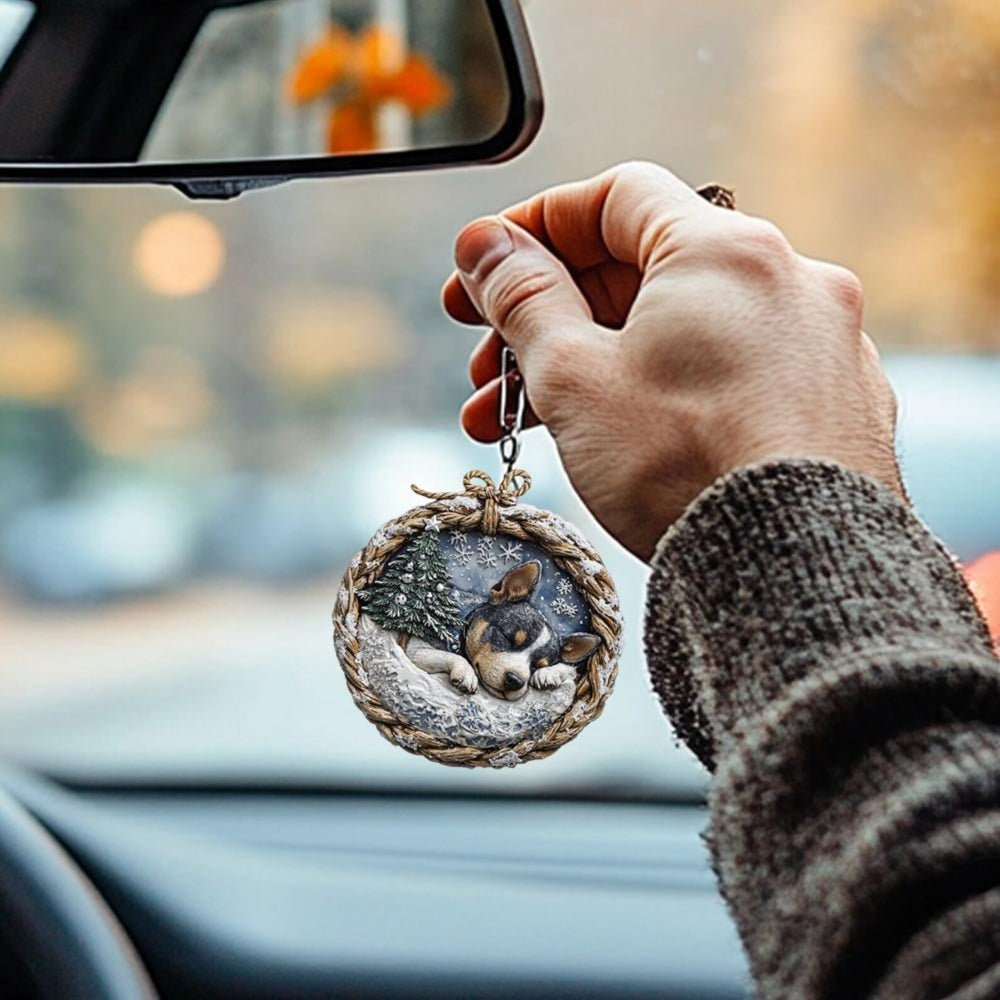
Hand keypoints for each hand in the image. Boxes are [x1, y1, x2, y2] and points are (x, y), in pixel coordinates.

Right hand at [442, 161, 900, 561]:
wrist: (794, 572)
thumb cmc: (683, 466)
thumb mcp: (574, 376)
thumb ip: (523, 297)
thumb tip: (483, 244)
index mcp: (723, 251)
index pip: (615, 197)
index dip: (537, 226)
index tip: (489, 269)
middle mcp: (788, 279)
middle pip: (644, 271)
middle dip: (552, 315)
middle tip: (489, 364)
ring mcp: (819, 344)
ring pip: (682, 331)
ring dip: (596, 365)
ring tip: (524, 421)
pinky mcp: (832, 403)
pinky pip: (730, 373)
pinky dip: (665, 390)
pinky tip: (616, 438)